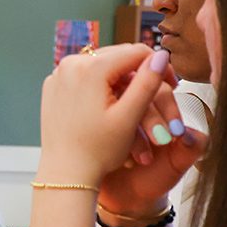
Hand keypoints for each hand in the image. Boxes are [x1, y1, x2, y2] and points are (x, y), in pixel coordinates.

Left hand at [36, 45, 186, 186]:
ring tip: (137, 98)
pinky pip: (83, 77)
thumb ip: (147, 83)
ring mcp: (58, 75)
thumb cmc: (99, 151)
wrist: (65, 174)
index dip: (158, 65)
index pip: (135, 52)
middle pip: (116, 57)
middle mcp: (69, 64)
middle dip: (139, 72)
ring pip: (100, 66)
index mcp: (90, 68)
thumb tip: (161, 54)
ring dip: (120, 78)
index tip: (173, 83)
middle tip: (160, 90)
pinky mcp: (53, 87)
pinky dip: (100, 84)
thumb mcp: (130, 117)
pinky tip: (111, 102)